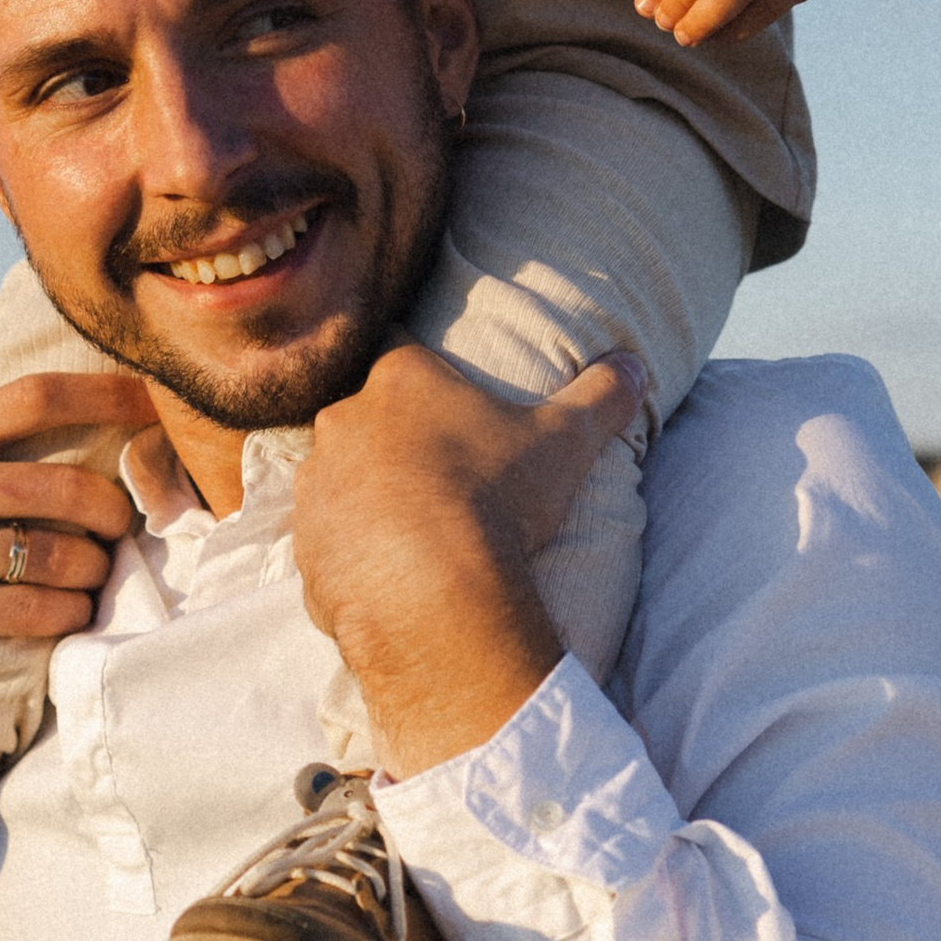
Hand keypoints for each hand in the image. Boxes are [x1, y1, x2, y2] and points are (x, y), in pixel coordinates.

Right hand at [0, 371, 158, 773]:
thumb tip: (21, 403)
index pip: (37, 397)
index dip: (106, 394)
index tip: (153, 400)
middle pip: (70, 488)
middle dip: (113, 511)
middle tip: (120, 525)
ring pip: (65, 557)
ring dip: (93, 572)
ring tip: (91, 576)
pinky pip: (40, 612)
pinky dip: (68, 615)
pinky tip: (68, 614)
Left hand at [291, 345, 646, 779]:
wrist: (432, 592)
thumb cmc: (497, 499)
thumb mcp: (565, 442)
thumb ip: (601, 397)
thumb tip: (636, 364)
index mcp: (400, 381)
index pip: (399, 347)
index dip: (419, 364)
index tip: (437, 386)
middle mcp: (344, 423)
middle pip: (364, 416)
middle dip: (392, 438)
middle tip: (437, 473)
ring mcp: (317, 486)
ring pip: (337, 479)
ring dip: (365, 496)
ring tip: (413, 533)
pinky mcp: (304, 548)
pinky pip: (328, 544)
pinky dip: (353, 555)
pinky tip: (391, 577)